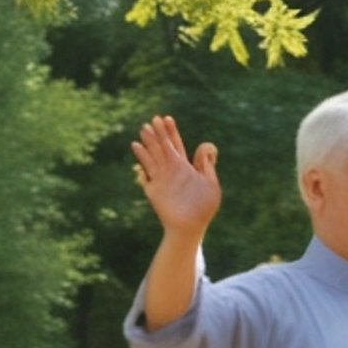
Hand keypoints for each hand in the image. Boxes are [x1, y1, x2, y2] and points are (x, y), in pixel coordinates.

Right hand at [132, 115, 220, 236]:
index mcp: (185, 168)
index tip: (167, 118)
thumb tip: (205, 146)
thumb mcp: (211, 185)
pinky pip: (146, 172)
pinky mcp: (153, 189)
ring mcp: (161, 179)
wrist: (191, 228)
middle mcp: (171, 170)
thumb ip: (206, 166)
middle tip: (153, 119)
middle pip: (162, 147)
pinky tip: (137, 147)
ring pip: (153, 156)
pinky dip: (142, 160)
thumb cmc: (203, 209)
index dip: (171, 132)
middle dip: (158, 134)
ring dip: (148, 143)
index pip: (176, 145)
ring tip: (143, 128)